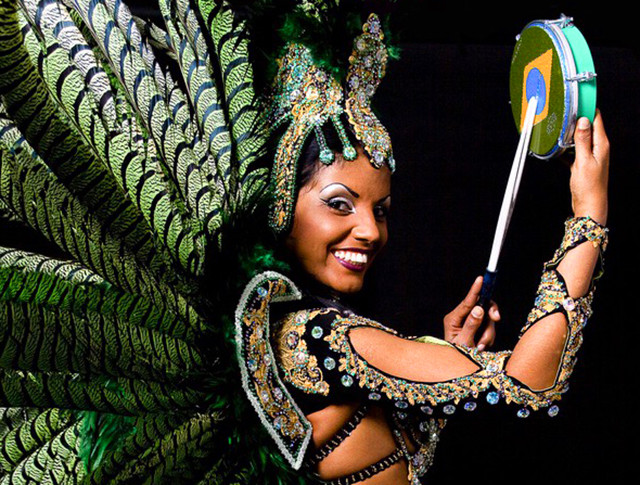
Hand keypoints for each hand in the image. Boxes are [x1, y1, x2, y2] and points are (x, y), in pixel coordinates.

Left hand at [444, 276, 499, 349]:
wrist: (457, 368)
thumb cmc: (456, 356)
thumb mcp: (464, 342)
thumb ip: (472, 325)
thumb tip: (479, 308)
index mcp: (453, 319)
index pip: (467, 302)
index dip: (475, 290)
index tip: (480, 279)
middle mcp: (461, 318)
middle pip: (481, 307)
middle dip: (489, 317)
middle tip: (497, 319)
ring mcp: (469, 323)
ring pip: (488, 320)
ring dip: (488, 334)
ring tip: (479, 346)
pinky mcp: (477, 329)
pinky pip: (489, 328)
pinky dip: (488, 338)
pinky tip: (481, 346)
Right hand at [569, 110, 608, 224]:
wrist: (589, 205)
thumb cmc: (589, 186)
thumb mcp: (584, 161)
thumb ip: (583, 140)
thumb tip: (583, 120)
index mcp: (601, 144)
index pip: (597, 118)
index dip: (587, 107)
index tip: (577, 99)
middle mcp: (598, 148)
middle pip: (587, 126)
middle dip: (576, 119)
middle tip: (563, 114)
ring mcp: (590, 155)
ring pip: (579, 138)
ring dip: (569, 134)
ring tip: (558, 131)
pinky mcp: (582, 162)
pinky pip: (573, 150)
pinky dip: (565, 148)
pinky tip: (557, 150)